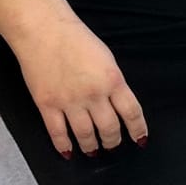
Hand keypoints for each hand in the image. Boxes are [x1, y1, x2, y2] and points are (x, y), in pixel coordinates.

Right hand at [10, 17, 146, 158]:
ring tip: (95, 151)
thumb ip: (114, 83)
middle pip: (109, 127)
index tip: (140, 140)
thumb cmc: (78, 40)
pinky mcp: (47, 105)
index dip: (138, 129)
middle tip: (114, 146)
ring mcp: (69, 101)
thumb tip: (118, 104)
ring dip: (91, 146)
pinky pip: (57, 132)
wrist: (45, 32)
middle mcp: (94, 94)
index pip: (132, 112)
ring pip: (85, 134)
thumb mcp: (108, 59)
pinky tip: (69, 152)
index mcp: (114, 80)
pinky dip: (64, 145)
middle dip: (114, 141)